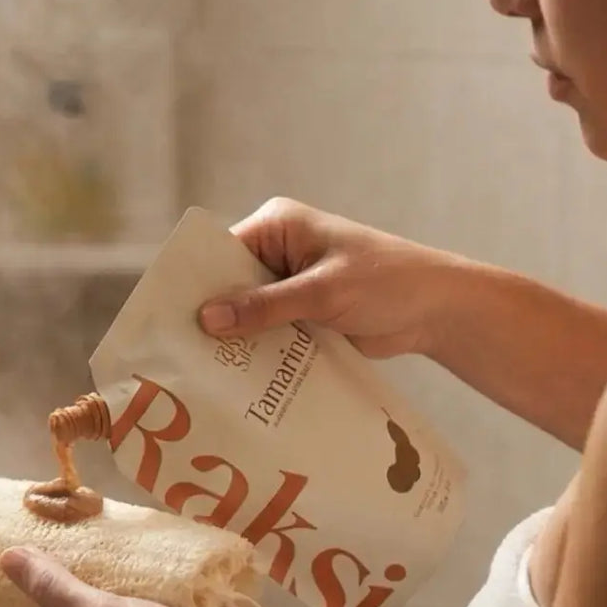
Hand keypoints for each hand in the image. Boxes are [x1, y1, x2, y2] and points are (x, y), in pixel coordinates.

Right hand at [198, 197, 460, 358]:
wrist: (437, 310)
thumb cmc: (387, 281)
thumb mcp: (322, 291)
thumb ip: (265, 306)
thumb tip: (207, 318)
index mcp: (277, 226)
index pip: (221, 253)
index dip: (196, 285)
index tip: (169, 320)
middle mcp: (276, 252)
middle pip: (229, 286)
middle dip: (213, 318)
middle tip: (182, 356)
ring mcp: (288, 286)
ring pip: (247, 315)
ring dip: (236, 341)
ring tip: (204, 375)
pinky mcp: (301, 315)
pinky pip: (268, 334)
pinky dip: (258, 353)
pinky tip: (239, 380)